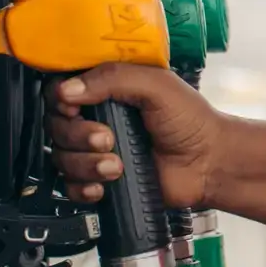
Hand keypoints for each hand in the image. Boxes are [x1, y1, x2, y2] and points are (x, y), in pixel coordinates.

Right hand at [46, 64, 226, 209]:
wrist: (208, 164)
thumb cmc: (191, 121)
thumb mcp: (156, 85)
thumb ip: (113, 78)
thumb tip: (68, 88)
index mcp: (108, 91)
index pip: (61, 92)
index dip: (61, 101)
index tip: (73, 108)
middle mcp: (98, 119)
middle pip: (56, 127)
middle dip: (78, 136)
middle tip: (107, 138)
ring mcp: (97, 152)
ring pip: (61, 158)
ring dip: (86, 164)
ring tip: (116, 165)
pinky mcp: (100, 180)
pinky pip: (70, 187)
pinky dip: (84, 188)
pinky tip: (105, 184)